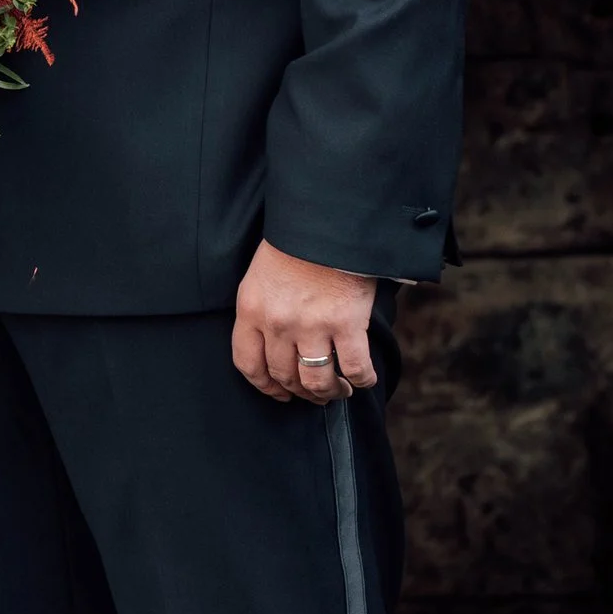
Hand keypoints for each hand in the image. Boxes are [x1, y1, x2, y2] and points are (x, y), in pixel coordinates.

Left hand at [233, 242, 376, 406]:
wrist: (328, 221)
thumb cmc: (295, 244)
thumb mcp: (261, 276)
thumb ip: (262, 311)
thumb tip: (275, 345)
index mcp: (251, 310)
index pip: (248, 364)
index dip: (265, 387)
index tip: (279, 393)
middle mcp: (277, 324)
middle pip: (284, 376)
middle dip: (300, 392)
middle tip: (315, 392)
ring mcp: (311, 326)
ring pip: (317, 381)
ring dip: (329, 393)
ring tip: (340, 389)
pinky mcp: (346, 324)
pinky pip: (354, 368)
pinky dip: (361, 380)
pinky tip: (364, 379)